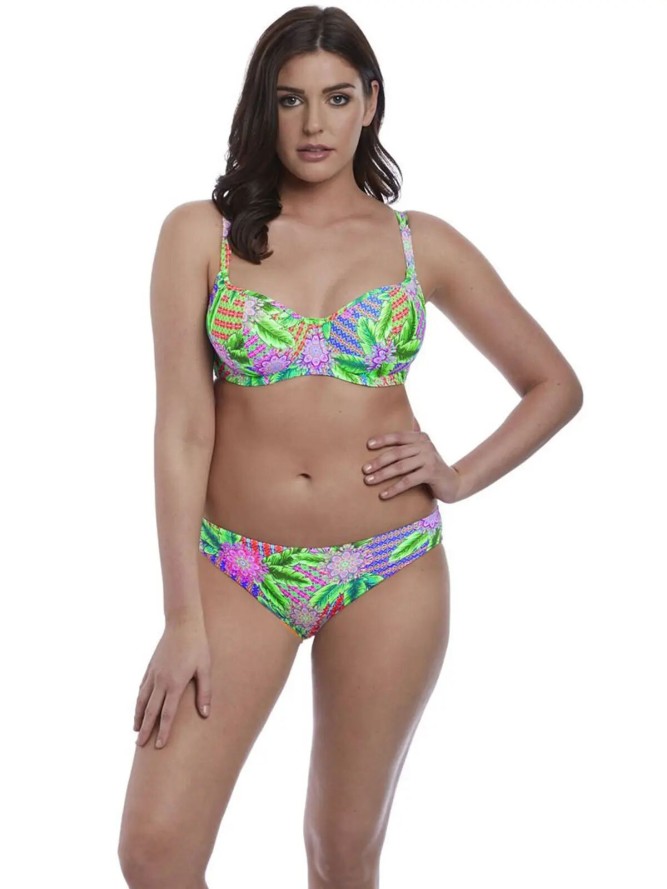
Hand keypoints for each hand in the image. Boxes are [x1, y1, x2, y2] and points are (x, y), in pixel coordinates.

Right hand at [133, 611, 210, 749]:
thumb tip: (205, 714)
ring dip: (138, 716)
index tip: (159, 746)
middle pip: (151, 711)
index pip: (167, 714)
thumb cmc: (198, 646)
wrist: (182, 623)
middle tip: (139, 746)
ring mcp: (153, 673)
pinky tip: (139, 706)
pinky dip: (139, 699)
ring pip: (142, 700)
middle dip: (145, 730)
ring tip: (135, 729)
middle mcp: (161, 681)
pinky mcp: (151, 666)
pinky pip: (142, 687)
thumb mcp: (205, 669)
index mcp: (175, 684)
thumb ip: (204, 692)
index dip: (163, 731)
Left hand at [362, 416, 461, 503]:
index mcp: (421, 438)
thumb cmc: (430, 469)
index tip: (367, 445)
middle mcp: (425, 445)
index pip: (398, 436)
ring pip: (400, 466)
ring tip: (369, 481)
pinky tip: (383, 494)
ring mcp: (429, 458)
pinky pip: (408, 480)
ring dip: (382, 474)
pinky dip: (394, 488)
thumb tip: (377, 446)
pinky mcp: (431, 472)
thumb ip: (406, 449)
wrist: (454, 483)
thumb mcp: (420, 455)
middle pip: (396, 453)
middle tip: (364, 469)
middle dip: (378, 461)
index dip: (382, 440)